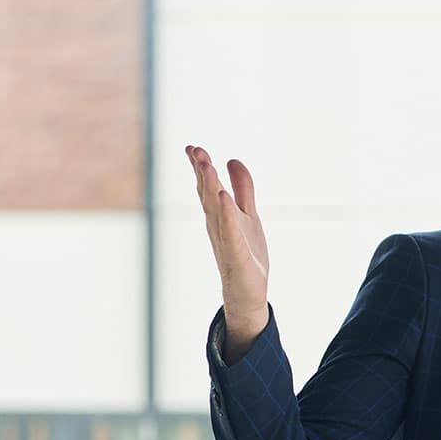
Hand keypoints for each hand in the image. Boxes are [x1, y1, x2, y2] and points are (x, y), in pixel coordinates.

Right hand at [186, 145, 269, 357]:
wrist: (247, 292)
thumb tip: (233, 159)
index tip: (192, 147)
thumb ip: (243, 188)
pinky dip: (227, 214)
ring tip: (208, 164)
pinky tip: (224, 197)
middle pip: (207, 194)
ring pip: (216, 209)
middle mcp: (217, 225)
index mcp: (219, 214)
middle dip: (202, 171)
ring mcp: (225, 239)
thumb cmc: (246, 254)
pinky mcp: (236, 254)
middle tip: (194, 149)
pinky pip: (230, 231)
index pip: (207, 186)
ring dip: (211, 186)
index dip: (200, 167)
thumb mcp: (248, 214)